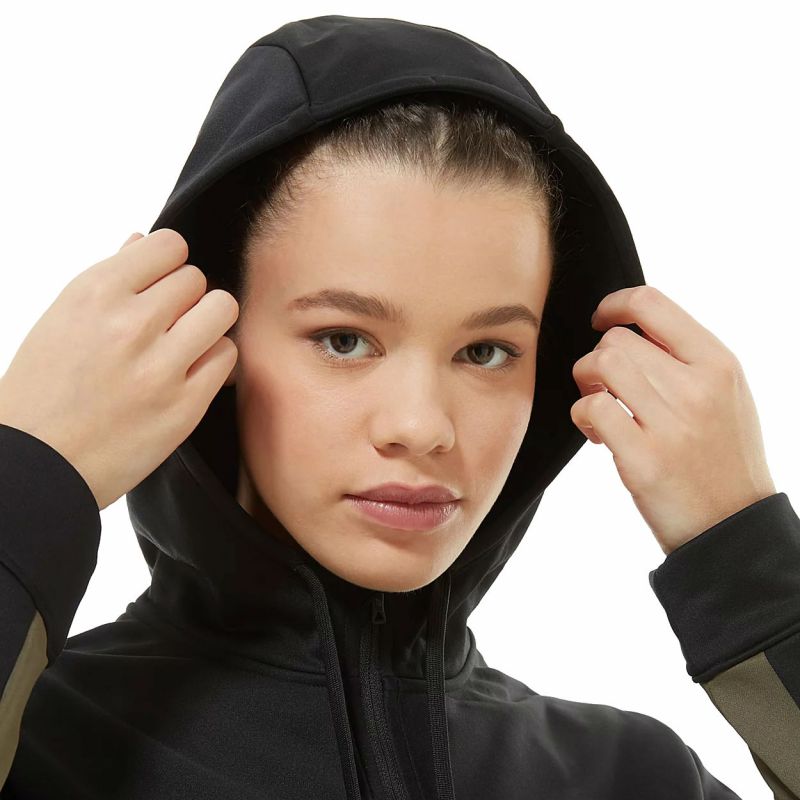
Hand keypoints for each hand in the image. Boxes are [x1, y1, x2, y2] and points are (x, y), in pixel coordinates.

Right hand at [0, 229, 238, 510]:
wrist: (39, 466)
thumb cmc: (45, 391)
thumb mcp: (62, 320)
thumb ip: (111, 278)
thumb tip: (142, 241)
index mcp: (94, 293)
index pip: (168, 246)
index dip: (169, 265)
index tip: (161, 285)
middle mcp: (130, 324)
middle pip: (197, 279)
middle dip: (185, 299)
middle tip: (166, 326)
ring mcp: (160, 366)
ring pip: (222, 309)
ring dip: (208, 323)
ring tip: (185, 344)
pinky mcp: (185, 405)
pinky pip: (227, 356)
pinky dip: (213, 361)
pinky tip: (189, 374)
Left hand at [570, 285, 776, 555]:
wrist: (732, 526)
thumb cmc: (723, 457)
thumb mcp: (725, 395)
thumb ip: (686, 358)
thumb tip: (631, 326)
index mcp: (719, 364)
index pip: (651, 303)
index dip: (614, 304)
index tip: (601, 320)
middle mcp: (697, 387)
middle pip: (616, 339)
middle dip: (596, 358)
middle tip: (602, 386)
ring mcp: (671, 424)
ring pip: (600, 365)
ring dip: (586, 383)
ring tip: (600, 407)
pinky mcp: (644, 459)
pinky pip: (592, 408)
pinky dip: (582, 416)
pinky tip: (597, 434)